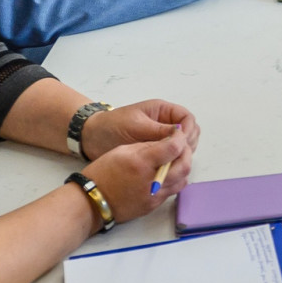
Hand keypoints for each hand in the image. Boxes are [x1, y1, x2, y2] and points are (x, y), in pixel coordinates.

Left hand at [79, 98, 200, 161]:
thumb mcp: (136, 126)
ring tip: (172, 165)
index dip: (188, 130)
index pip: (187, 118)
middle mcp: (166, 124)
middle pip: (189, 133)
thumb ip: (159, 131)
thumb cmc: (112, 126)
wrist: (92, 139)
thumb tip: (180, 136)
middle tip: (179, 157)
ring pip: (182, 147)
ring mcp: (161, 139)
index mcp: (163, 111)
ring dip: (181, 155)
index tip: (183, 144)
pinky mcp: (155, 152)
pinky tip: (167, 170)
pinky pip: (171, 157)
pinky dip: (172, 163)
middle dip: (187, 144)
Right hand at [80, 126, 194, 223]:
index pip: (174, 147)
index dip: (179, 137)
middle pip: (185, 166)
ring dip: (182, 168)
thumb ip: (147, 146)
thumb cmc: (103, 173)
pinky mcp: (153, 206)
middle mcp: (152, 181)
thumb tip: (167, 142)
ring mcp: (154, 197)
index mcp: (142, 163)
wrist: (91, 202)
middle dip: (186, 153)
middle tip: (180, 146)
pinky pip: (172, 191)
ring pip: (182, 180)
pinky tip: (165, 174)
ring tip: (173, 160)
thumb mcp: (123, 150)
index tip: (177, 133)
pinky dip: (174, 180)